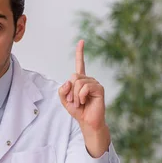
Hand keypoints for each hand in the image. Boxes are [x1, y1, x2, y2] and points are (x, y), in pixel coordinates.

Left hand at [58, 40, 109, 156]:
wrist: (87, 122)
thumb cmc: (78, 111)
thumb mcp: (64, 100)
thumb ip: (62, 90)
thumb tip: (69, 81)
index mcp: (80, 80)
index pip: (80, 63)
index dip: (80, 52)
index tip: (81, 41)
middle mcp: (88, 79)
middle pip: (73, 76)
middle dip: (70, 90)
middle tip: (74, 101)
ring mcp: (94, 83)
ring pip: (78, 82)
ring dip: (75, 95)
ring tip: (80, 103)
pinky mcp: (99, 88)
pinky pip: (85, 87)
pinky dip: (81, 96)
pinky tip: (85, 101)